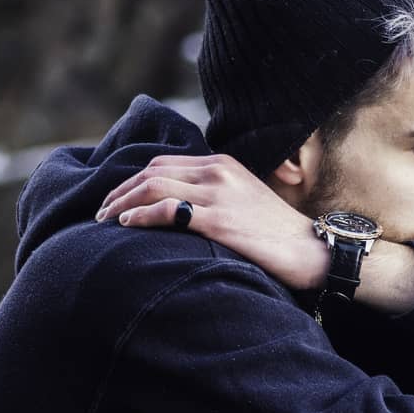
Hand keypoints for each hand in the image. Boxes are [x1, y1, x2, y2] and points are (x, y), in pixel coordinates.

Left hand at [94, 154, 326, 292]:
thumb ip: (215, 195)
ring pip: (153, 187)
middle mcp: (217, 172)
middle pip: (152, 172)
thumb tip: (181, 210)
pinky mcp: (219, 221)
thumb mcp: (246, 200)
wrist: (314, 249)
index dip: (132, 180)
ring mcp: (218, 195)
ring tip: (104, 221)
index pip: (164, 163)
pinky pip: (168, 211)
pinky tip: (125, 225)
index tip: (115, 199)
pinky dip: (140, 216)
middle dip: (119, 191)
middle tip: (99, 212)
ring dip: (122, 203)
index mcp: (222, 164)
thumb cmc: (278, 234)